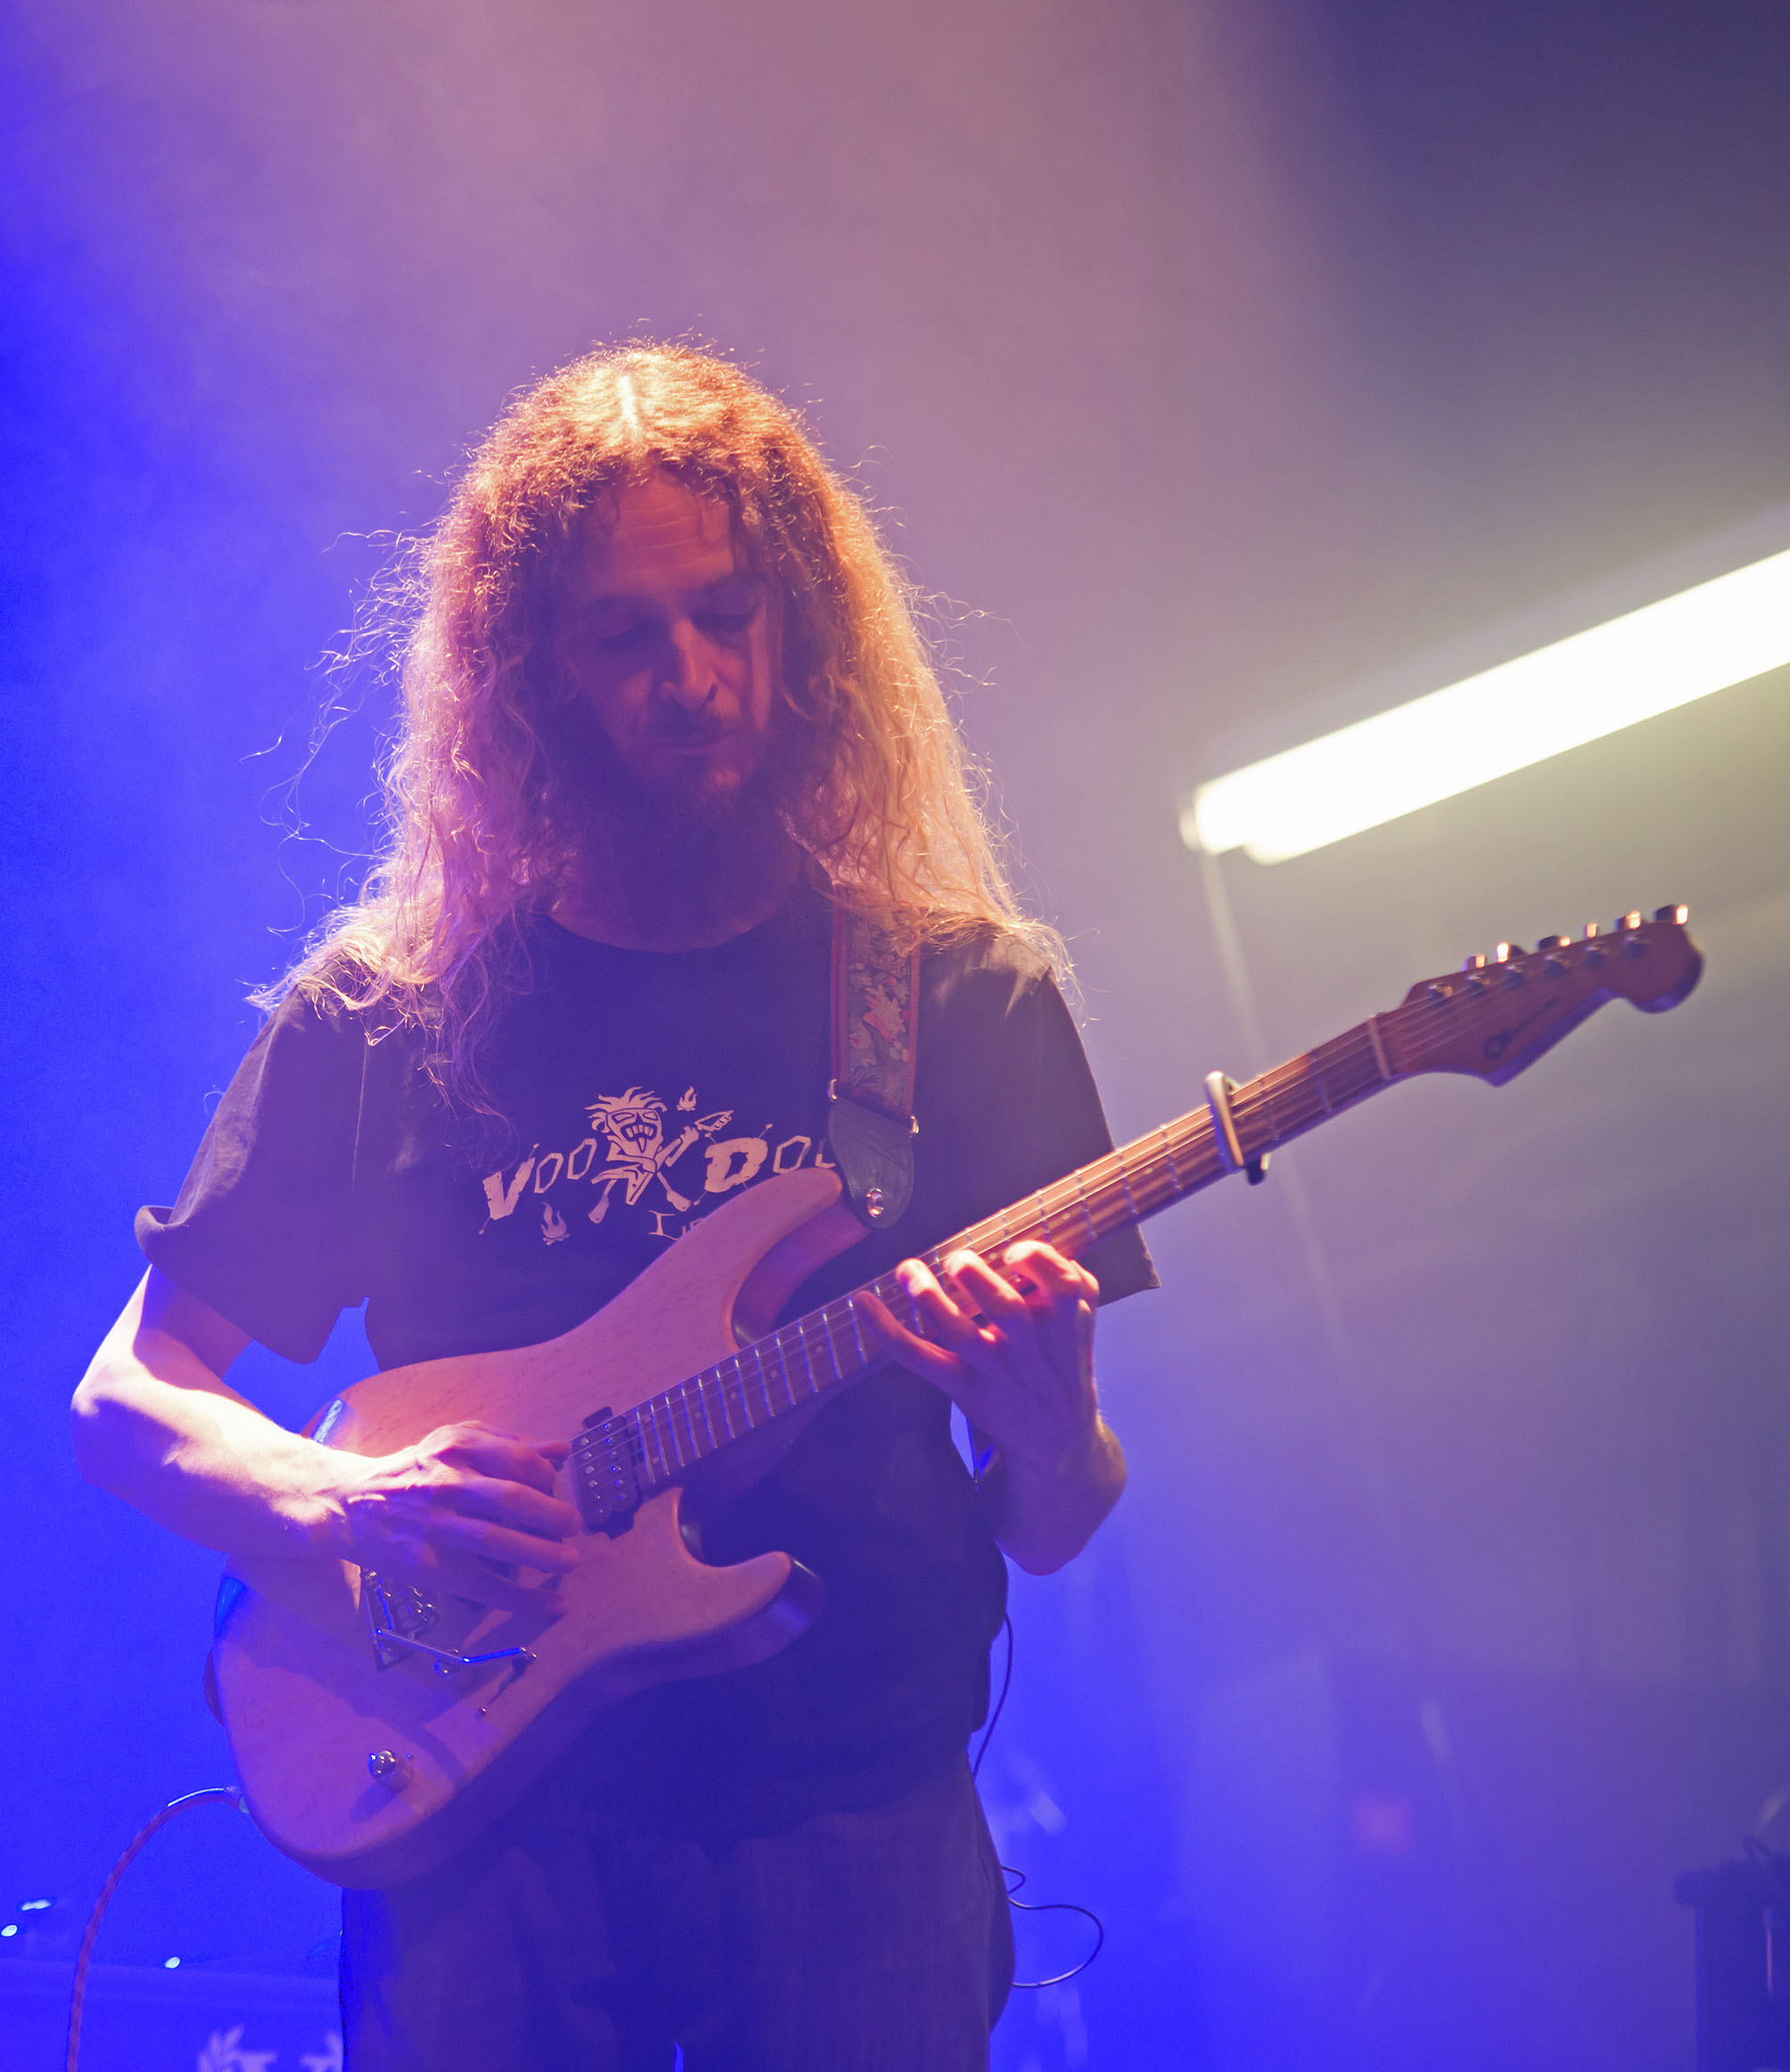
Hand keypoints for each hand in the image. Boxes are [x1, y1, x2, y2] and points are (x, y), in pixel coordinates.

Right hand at [333, 1419, 579, 1613]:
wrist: (352, 1504)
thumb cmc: (414, 1471)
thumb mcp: (454, 1441)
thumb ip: (508, 1443)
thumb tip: (561, 1451)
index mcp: (457, 1447)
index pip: (519, 1460)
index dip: (549, 1479)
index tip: (559, 1492)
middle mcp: (446, 1484)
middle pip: (512, 1499)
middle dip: (553, 1516)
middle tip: (573, 1527)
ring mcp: (435, 1527)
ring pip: (497, 1542)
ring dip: (543, 1556)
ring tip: (569, 1562)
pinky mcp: (429, 1567)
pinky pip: (482, 1585)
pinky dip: (522, 1598)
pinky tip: (551, 1603)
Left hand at [856, 1241, 1102, 1481]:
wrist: (1056, 1439)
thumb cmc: (1060, 1366)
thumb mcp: (1084, 1324)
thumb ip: (1075, 1283)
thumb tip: (1043, 1243)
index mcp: (1064, 1325)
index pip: (1063, 1287)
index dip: (1038, 1261)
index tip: (1013, 1251)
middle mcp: (1028, 1348)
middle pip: (1007, 1310)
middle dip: (978, 1279)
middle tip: (956, 1259)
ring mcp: (993, 1369)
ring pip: (959, 1335)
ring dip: (931, 1301)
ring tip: (909, 1270)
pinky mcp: (962, 1387)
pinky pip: (919, 1358)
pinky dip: (886, 1331)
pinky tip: (863, 1303)